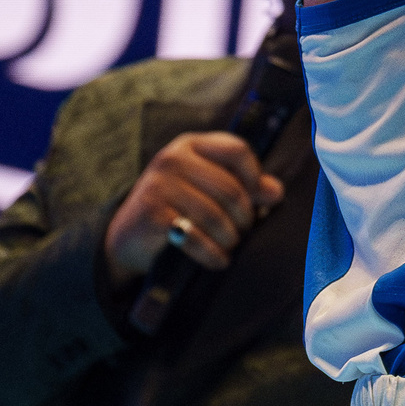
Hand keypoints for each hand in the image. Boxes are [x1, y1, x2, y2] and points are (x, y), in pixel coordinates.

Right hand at [102, 132, 282, 280]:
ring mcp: (159, 185)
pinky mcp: (151, 214)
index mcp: (192, 145)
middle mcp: (173, 158)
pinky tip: (219, 260)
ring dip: (230, 238)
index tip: (262, 200)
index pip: (237, 150)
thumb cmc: (178, 207)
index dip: (255, 177)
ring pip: (215, 215)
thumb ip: (244, 185)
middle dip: (244, 217)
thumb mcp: (209, 188)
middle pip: (230, 188)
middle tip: (245, 232)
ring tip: (232, 246)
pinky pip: (195, 236)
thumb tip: (276, 193)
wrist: (129, 235)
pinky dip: (212, 253)